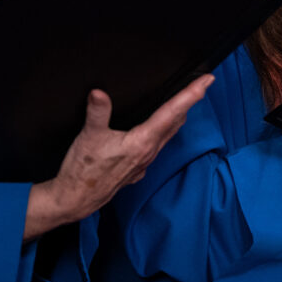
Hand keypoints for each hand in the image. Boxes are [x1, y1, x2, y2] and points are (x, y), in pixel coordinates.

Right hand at [23, 74, 211, 240]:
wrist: (75, 200)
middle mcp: (148, 153)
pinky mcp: (136, 169)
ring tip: (186, 103)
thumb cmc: (83, 172)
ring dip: (178, 117)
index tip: (207, 81)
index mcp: (142, 142)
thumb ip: (97, 112)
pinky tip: (159, 131)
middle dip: (190, 102)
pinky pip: (156, 147)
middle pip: (175, 122)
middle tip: (203, 85)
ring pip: (168, 135)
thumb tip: (99, 93)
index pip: (172, 112)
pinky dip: (163, 133)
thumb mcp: (89, 137)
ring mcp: (144, 163)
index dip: (191, 94)